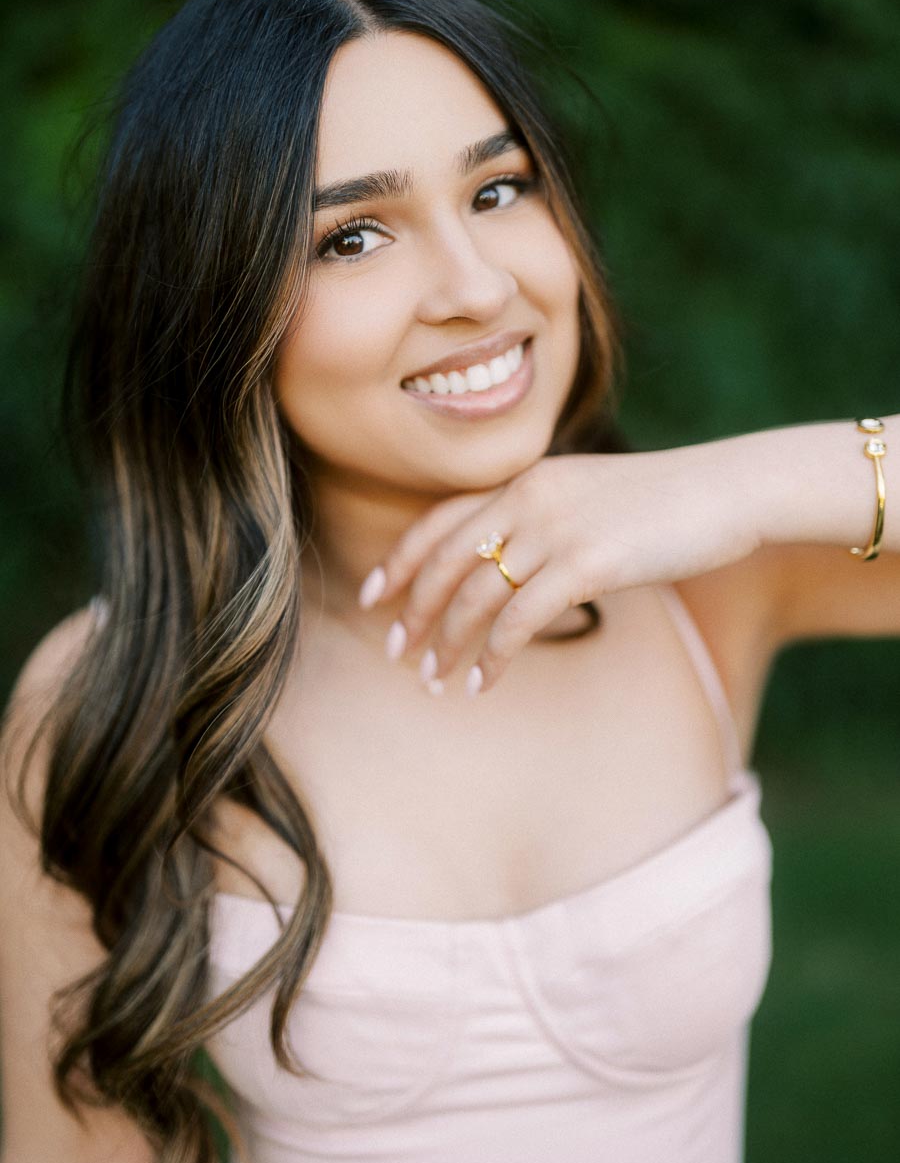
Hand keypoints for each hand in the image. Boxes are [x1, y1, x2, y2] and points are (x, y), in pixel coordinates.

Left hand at [358, 442, 759, 693]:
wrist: (728, 492)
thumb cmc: (666, 504)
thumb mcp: (590, 499)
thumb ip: (545, 521)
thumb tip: (513, 567)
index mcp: (526, 479)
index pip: (440, 520)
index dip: (400, 560)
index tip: (373, 596)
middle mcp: (529, 498)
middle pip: (446, 561)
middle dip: (414, 611)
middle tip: (396, 652)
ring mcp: (556, 530)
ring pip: (475, 596)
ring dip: (447, 644)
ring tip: (433, 681)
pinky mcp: (586, 565)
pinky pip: (518, 621)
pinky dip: (492, 657)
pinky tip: (481, 683)